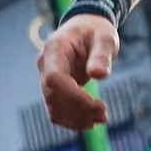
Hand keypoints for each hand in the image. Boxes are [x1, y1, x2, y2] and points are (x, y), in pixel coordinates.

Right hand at [38, 15, 116, 129]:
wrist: (87, 27)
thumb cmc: (97, 30)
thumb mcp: (105, 37)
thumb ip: (101, 54)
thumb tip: (98, 75)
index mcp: (54, 48)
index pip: (55, 78)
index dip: (74, 96)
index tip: (97, 105)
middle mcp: (45, 63)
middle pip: (53, 95)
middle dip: (78, 110)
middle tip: (104, 115)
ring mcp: (46, 76)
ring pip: (53, 106)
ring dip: (75, 118)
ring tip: (101, 119)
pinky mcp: (53, 87)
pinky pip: (56, 108)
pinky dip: (70, 118)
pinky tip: (89, 122)